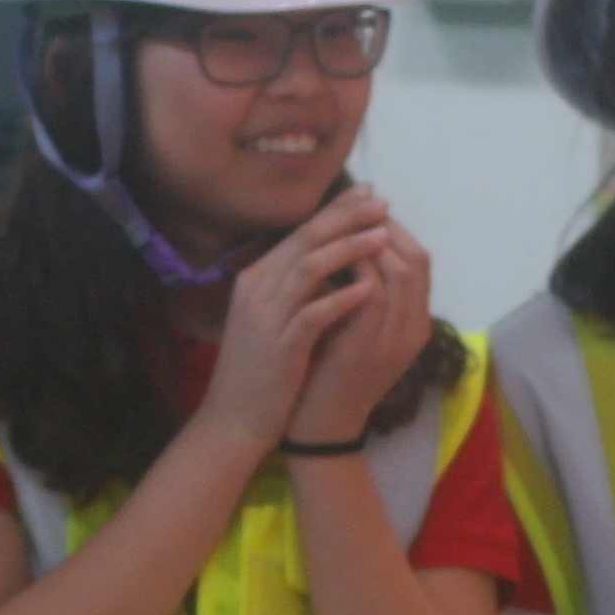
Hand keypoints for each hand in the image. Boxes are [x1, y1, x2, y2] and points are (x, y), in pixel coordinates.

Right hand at [193, 187, 390, 454]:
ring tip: (382, 236)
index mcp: (256, 279)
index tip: (369, 194)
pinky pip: (311, 315)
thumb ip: (296, 288)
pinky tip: (369, 290)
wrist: (233, 420)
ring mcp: (266, 317)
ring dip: (348, 249)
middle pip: (306, 240)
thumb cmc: (260, 370)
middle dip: (347, 218)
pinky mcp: (278, 348)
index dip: (336, 211)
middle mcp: (257, 289)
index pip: (300, 234)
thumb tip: (334, 259)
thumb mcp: (273, 318)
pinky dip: (340, 300)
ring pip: (308, 268)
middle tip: (381, 202)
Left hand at [284, 193, 436, 446]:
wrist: (318, 427)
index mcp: (414, 323)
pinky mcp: (369, 348)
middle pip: (418, 257)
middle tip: (355, 205)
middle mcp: (414, 329)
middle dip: (385, 226)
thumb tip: (349, 243)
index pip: (419, 259)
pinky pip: (375, 293)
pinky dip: (357, 268)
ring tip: (345, 221)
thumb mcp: (352, 325)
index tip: (363, 207)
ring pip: (401, 269)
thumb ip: (360, 291)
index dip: (394, 228)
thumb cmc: (328, 372)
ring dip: (372, 240)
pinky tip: (333, 253)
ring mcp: (396, 340)